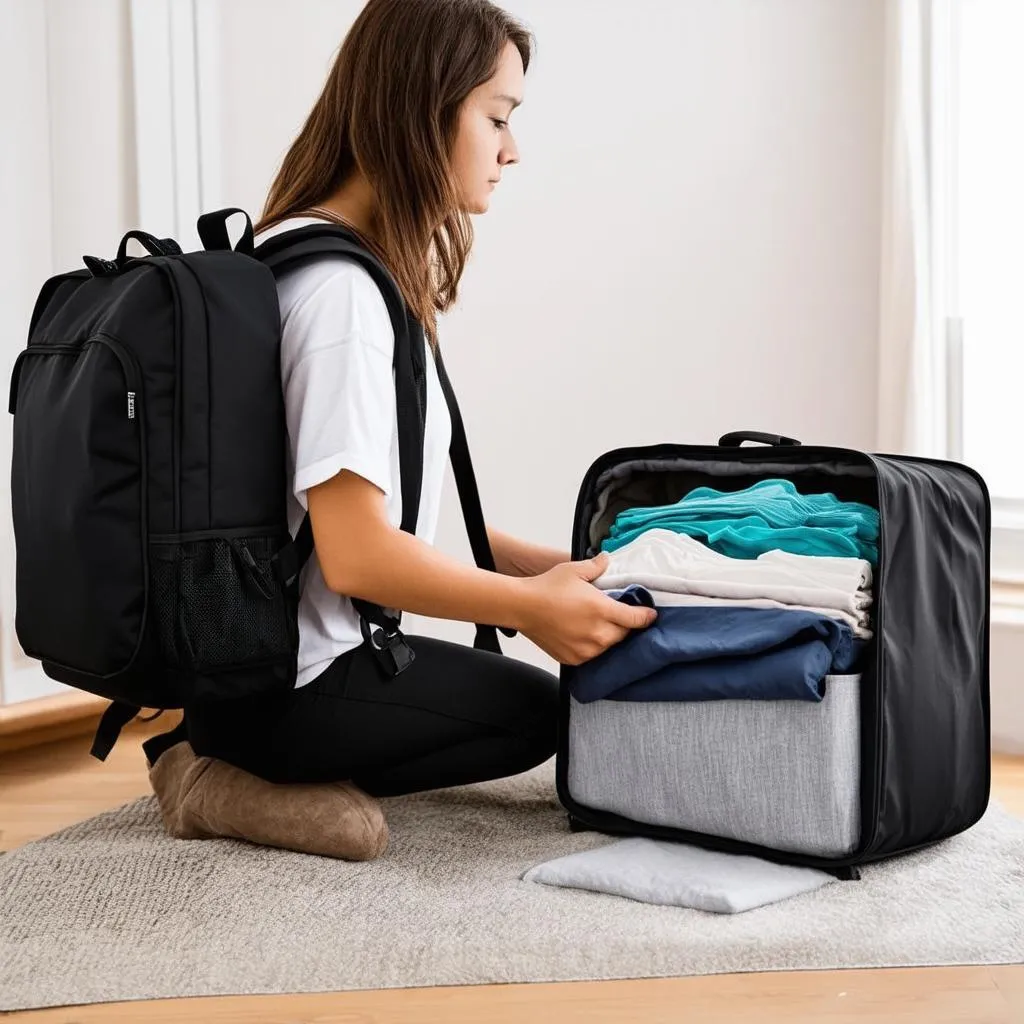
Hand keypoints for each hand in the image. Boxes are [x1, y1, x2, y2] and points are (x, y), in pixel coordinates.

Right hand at [513, 551, 657, 664]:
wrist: (522, 607)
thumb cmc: (547, 587)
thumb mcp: (574, 570)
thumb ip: (596, 566)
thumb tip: (607, 559)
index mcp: (602, 610)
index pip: (636, 619)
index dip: (646, 617)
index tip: (651, 615)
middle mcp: (598, 633)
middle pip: (625, 635)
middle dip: (626, 626)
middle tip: (621, 617)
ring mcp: (586, 649)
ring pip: (609, 647)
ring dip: (610, 637)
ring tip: (601, 626)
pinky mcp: (574, 658)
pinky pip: (592, 655)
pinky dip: (593, 647)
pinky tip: (586, 636)